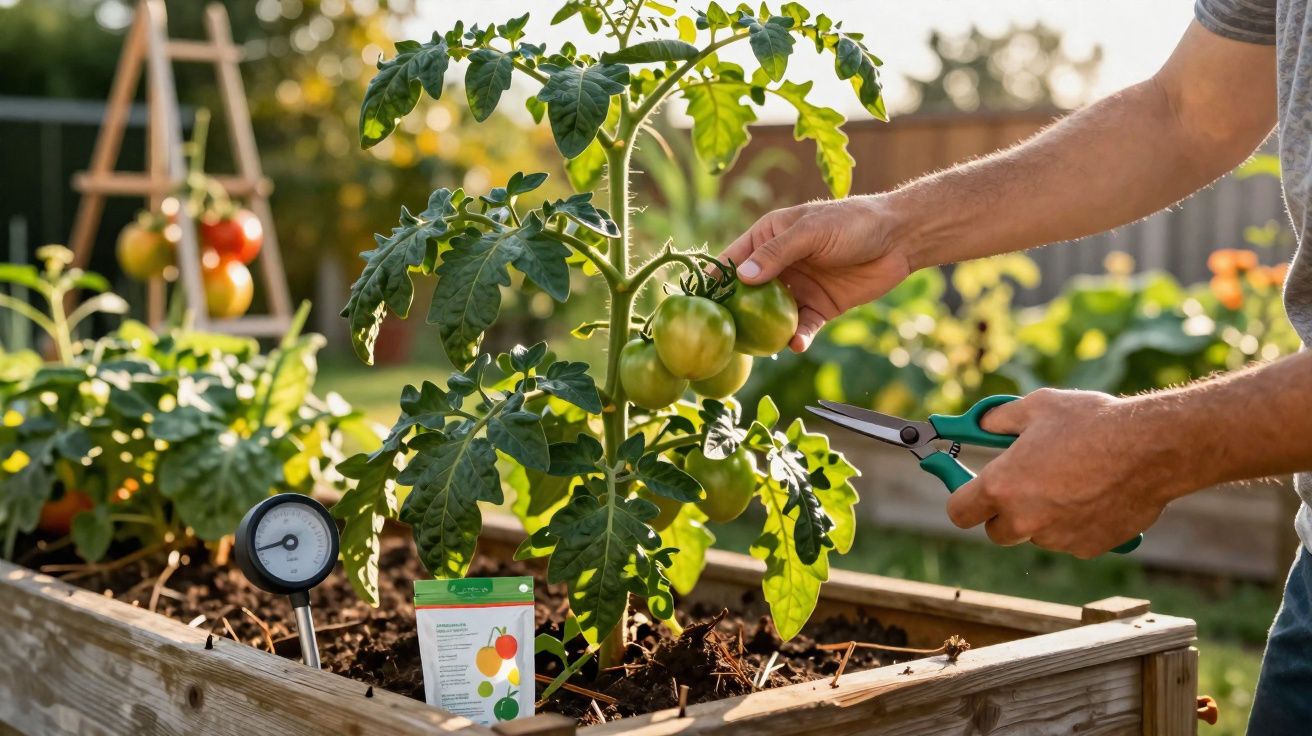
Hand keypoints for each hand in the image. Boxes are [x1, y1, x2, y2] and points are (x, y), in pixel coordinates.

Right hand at [718, 197, 909, 350]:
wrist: (899, 238)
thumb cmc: (852, 223)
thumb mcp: (811, 232)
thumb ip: (777, 253)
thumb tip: (741, 278)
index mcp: (768, 237)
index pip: (733, 260)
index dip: (713, 280)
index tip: (697, 302)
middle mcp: (778, 264)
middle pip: (747, 294)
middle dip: (735, 315)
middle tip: (721, 336)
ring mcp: (798, 288)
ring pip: (772, 316)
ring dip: (765, 332)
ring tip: (756, 348)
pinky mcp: (820, 307)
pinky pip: (802, 327)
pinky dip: (797, 337)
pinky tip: (795, 344)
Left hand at [945, 388, 1189, 557]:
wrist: (1152, 447)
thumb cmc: (1092, 422)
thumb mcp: (1037, 407)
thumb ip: (999, 420)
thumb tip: (981, 424)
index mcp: (1002, 486)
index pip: (959, 513)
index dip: (962, 500)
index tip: (968, 490)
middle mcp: (1025, 518)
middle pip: (996, 531)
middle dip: (1003, 512)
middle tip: (1022, 484)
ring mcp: (1057, 537)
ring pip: (1035, 534)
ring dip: (1041, 517)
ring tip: (1068, 480)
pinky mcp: (1088, 547)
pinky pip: (1069, 539)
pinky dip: (1073, 524)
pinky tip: (1093, 494)